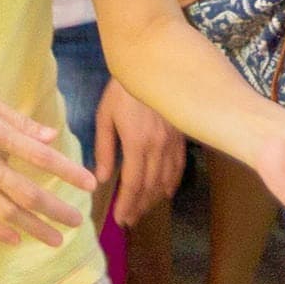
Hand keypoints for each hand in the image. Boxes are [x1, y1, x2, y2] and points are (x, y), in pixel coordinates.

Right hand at [0, 69, 94, 249]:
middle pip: (24, 192)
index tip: (89, 182)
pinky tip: (15, 240)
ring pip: (3, 210)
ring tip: (56, 239)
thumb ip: (18, 121)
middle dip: (54, 208)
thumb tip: (50, 137)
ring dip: (32, 227)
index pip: (38, 156)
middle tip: (78, 220)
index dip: (66, 171)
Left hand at [94, 81, 189, 230]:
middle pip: (150, 186)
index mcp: (137, 144)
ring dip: (154, 198)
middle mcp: (159, 147)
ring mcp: (173, 142)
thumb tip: (102, 178)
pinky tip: (166, 191)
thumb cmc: (122, 89)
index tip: (120, 220)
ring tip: (143, 210)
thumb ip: (105, 150)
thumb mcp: (105, 117)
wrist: (151, 63)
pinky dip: (172, 182)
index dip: (127, 205)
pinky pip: (179, 165)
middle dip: (140, 206)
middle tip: (130, 220)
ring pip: (166, 179)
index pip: (133, 184)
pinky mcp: (182, 135)